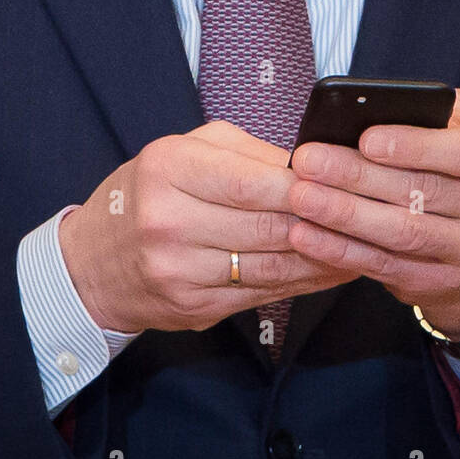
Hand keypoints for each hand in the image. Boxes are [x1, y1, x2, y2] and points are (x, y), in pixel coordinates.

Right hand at [58, 120, 358, 334]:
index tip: (342, 182)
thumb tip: (312, 164)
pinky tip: (331, 269)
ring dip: (323, 257)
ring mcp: (179, 273)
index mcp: (168, 170)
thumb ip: (249, 153)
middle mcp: (169, 223)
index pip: (251, 182)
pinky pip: (262, 294)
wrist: (93, 261)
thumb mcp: (187, 150)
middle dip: (322, 222)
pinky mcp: (194, 308)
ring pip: (271, 266)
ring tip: (361, 243)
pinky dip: (303, 282)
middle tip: (365, 214)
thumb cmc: (151, 190)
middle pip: (266, 227)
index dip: (302, 186)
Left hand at [287, 88, 459, 336]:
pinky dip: (342, 251)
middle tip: (308, 161)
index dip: (414, 146)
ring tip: (301, 196)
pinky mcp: (443, 281)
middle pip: (423, 192)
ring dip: (344, 215)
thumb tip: (372, 110)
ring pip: (402, 232)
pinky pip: (386, 265)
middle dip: (358, 176)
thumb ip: (432, 111)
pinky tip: (308, 233)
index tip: (365, 139)